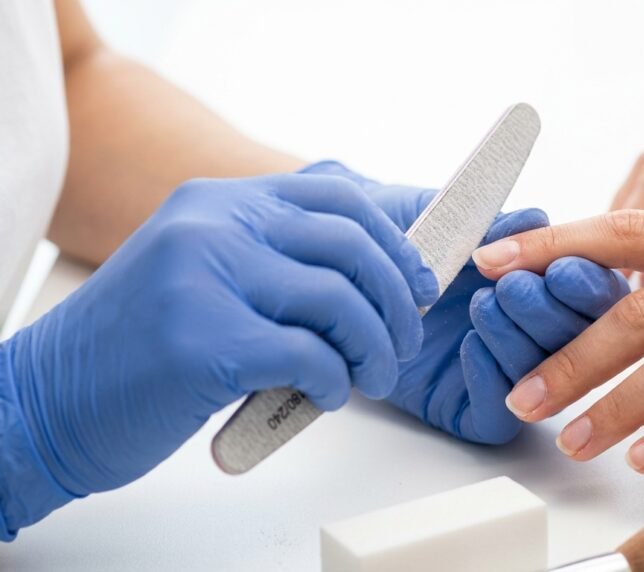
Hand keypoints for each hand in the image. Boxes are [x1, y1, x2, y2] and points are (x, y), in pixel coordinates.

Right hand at [0, 174, 435, 537]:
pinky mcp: (202, 341)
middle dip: (397, 299)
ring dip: (375, 347)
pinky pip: (309, 354)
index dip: (394, 241)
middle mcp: (211, 224)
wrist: (47, 399)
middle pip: (351, 243)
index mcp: (218, 201)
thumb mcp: (202, 272)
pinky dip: (336, 380)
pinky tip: (328, 396)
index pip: (338, 195)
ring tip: (373, 377)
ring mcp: (203, 278)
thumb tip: (377, 268)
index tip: (418, 283)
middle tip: (401, 342)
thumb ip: (273, 256)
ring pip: (339, 299)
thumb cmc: (140, 347)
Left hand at [301, 161, 630, 443]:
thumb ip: (492, 224)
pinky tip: (469, 345)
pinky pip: (498, 415)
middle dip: (552, 312)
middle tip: (516, 287)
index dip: (584, 283)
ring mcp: (500, 372)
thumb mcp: (444, 220)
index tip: (561, 267)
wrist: (337, 266)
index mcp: (541, 281)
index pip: (588, 291)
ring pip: (546, 379)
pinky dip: (491, 381)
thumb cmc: (398, 237)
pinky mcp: (465, 410)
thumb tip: (536, 219)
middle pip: (577, 339)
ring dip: (521, 340)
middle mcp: (528, 330)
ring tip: (485, 305)